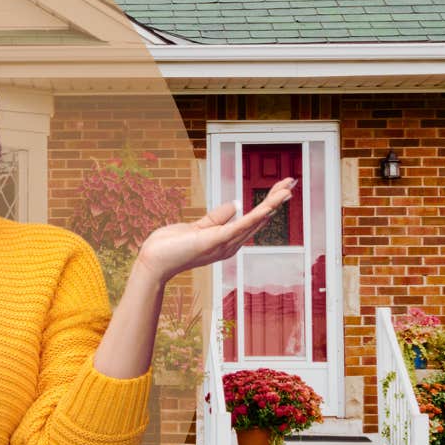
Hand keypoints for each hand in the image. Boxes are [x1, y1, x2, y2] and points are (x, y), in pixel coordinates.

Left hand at [134, 176, 297, 283]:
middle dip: (275, 200)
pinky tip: (268, 208)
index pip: (251, 218)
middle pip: (258, 219)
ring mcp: (224, 244)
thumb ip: (216, 217)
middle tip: (291, 182)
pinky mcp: (215, 241)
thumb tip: (235, 204)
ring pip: (253, 221)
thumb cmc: (171, 247)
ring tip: (287, 189)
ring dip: (271, 204)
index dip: (267, 203)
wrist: (153, 261)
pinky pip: (239, 227)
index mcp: (226, 240)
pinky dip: (255, 217)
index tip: (281, 187)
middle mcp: (230, 245)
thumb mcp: (197, 227)